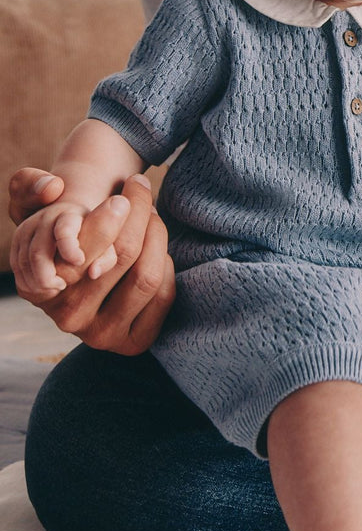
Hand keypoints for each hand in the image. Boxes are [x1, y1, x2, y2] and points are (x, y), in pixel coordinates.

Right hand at [7, 168, 174, 353]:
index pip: (79, 250)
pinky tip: (157, 248)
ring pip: (145, 275)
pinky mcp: (133, 343)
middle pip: (121, 257)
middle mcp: (68, 317)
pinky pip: (162, 295)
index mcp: (40, 288)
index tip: (121, 197)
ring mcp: (101, 335)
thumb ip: (28, 189)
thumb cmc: (64, 237)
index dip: (106, 220)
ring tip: (151, 213)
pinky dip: (165, 264)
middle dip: (138, 215)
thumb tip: (52, 187)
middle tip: (141, 189)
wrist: (86, 282)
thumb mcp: (36, 210)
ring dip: (156, 235)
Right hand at [11, 195, 104, 296]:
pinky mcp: (18, 239)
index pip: (65, 231)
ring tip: (55, 287)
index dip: (70, 249)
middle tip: (62, 286)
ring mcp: (28, 228)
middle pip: (38, 253)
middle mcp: (45, 218)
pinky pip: (16, 266)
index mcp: (70, 216)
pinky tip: (42, 286)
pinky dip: (27, 281)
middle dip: (47, 277)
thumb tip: (94, 273)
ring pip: (24, 262)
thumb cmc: (93, 237)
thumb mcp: (105, 245)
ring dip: (37, 282)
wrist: (70, 220)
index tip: (78, 263)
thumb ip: (105, 258)